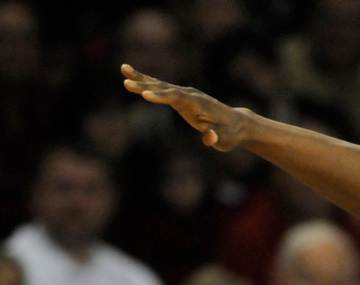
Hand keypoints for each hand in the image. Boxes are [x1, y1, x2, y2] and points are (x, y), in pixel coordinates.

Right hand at [121, 64, 243, 150]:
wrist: (236, 124)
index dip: (161, 96)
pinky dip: (147, 83)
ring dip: (142, 78)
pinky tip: (132, 77)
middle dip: (146, 86)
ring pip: (161, 85)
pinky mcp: (181, 97)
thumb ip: (215, 138)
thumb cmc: (229, 134)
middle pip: (165, 88)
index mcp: (198, 103)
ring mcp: (185, 93)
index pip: (177, 97)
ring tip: (123, 70)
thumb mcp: (224, 140)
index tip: (145, 96)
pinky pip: (162, 88)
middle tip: (126, 82)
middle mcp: (190, 94)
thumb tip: (208, 137)